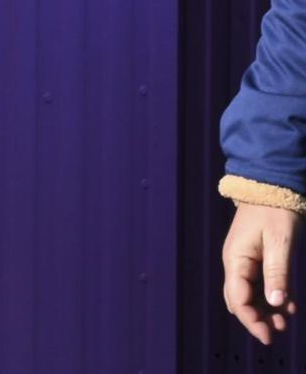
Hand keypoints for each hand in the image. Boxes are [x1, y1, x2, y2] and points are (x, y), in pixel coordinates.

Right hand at [225, 202, 298, 343]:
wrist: (272, 187)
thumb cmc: (274, 212)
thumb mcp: (280, 243)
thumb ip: (278, 274)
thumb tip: (275, 304)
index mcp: (236, 259)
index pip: (238, 297)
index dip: (251, 319)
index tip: (268, 336)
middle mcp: (236, 263)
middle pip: (239, 299)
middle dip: (256, 319)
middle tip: (276, 334)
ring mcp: (246, 261)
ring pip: (250, 295)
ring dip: (264, 311)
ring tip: (284, 323)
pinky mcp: (257, 259)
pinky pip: (262, 285)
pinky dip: (273, 298)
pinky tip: (288, 307)